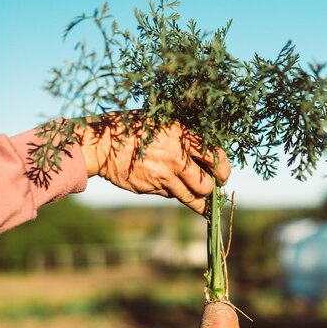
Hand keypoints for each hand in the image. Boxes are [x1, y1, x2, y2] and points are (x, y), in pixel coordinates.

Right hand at [79, 114, 230, 213]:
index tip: (224, 174)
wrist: (103, 146)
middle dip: (214, 188)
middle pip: (207, 183)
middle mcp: (175, 158)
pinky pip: (172, 195)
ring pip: (192, 197)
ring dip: (201, 201)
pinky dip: (176, 192)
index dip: (224, 168)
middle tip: (215, 187)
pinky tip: (173, 187)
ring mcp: (163, 176)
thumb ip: (182, 136)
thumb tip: (204, 151)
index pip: (214, 156)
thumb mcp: (161, 123)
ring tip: (206, 205)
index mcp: (181, 136)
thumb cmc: (132, 128)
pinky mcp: (153, 189)